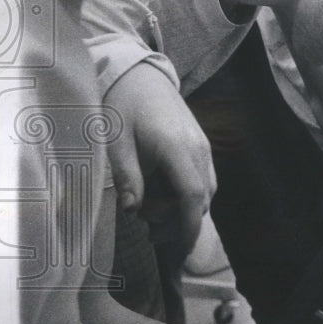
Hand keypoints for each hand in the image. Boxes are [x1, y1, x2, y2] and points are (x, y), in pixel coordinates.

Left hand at [104, 62, 215, 254]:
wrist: (140, 73)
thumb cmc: (123, 105)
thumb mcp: (116, 142)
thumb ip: (127, 178)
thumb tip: (133, 212)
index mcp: (177, 148)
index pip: (193, 196)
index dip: (188, 226)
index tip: (178, 250)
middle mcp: (198, 149)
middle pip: (202, 199)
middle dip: (179, 221)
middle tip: (145, 224)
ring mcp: (202, 146)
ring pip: (206, 190)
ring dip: (184, 208)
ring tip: (150, 210)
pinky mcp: (200, 144)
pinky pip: (203, 178)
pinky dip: (188, 194)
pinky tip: (163, 195)